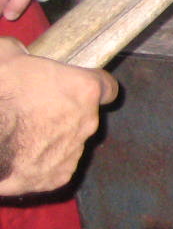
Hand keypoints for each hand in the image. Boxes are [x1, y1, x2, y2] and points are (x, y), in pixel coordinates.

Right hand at [0, 38, 119, 195]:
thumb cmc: (0, 95)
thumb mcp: (6, 55)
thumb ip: (21, 51)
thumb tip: (19, 52)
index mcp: (83, 90)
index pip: (107, 87)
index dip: (93, 85)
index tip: (78, 86)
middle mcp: (88, 122)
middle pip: (86, 115)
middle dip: (66, 111)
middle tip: (35, 108)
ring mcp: (75, 152)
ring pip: (71, 140)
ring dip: (54, 136)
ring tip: (23, 132)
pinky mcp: (59, 177)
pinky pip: (56, 165)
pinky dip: (42, 160)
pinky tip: (20, 154)